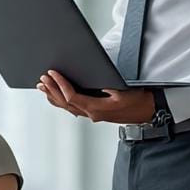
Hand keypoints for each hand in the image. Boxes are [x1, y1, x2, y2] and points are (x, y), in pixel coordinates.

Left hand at [37, 70, 156, 123]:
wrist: (147, 110)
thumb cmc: (138, 100)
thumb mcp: (124, 90)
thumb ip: (107, 86)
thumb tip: (94, 80)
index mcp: (97, 108)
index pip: (72, 97)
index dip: (61, 85)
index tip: (53, 74)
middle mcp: (91, 113)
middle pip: (66, 103)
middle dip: (52, 89)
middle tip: (42, 79)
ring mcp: (92, 115)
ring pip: (67, 107)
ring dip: (54, 96)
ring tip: (42, 87)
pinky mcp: (94, 113)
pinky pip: (73, 109)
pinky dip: (61, 102)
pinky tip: (54, 97)